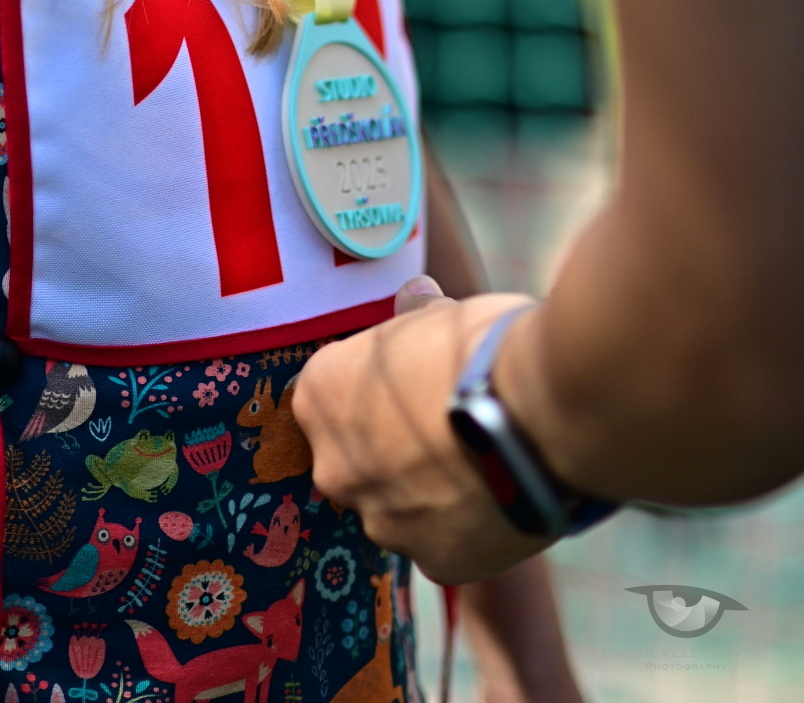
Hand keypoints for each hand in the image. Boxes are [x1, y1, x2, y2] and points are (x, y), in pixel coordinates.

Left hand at [291, 278, 551, 582]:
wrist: (542, 413)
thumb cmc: (483, 346)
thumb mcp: (437, 314)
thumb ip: (413, 319)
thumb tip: (414, 300)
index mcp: (320, 394)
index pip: (330, 396)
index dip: (372, 390)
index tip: (409, 387)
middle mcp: (334, 466)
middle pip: (355, 458)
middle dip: (391, 449)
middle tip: (445, 429)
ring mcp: (382, 520)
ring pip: (396, 508)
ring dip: (426, 492)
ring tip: (483, 465)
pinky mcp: (433, 562)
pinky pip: (442, 544)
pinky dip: (465, 528)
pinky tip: (500, 499)